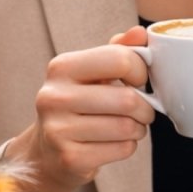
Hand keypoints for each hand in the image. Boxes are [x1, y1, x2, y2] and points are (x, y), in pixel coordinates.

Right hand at [5, 27, 152, 191]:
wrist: (47, 152)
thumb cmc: (77, 106)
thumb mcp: (92, 74)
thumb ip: (117, 51)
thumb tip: (140, 33)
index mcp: (61, 67)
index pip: (119, 59)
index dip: (140, 71)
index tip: (137, 81)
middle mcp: (54, 96)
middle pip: (127, 99)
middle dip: (145, 108)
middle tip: (141, 111)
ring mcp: (58, 129)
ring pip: (127, 127)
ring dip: (138, 129)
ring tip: (127, 127)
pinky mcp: (69, 158)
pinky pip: (122, 149)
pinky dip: (127, 147)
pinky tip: (113, 143)